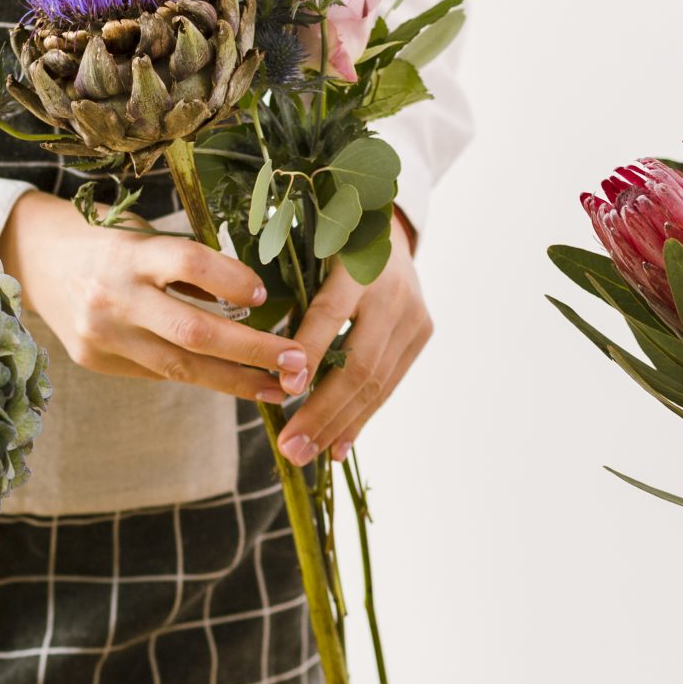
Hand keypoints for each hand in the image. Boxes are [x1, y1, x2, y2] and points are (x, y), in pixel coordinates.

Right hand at [0, 192, 310, 402]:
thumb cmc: (106, 240)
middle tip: (297, 362)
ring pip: (180, 367)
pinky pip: (158, 373)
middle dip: (253, 350)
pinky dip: (199, 376)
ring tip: (279, 389)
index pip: (188, 263)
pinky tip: (234, 381)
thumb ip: (188, 265)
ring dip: (236, 380)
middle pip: (194, 330)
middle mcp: (113, 296)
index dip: (233, 280)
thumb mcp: (144, 235)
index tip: (264, 297)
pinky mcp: (96, 361)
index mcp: (128, 252)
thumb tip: (251, 299)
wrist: (34, 259)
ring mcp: (102, 335)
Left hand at [276, 216, 429, 467]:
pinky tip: (336, 446)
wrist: (388, 229)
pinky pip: (388, 385)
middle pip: (358, 364)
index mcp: (356, 264)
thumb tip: (260, 360)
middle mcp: (392, 292)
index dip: (309, 353)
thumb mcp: (307, 252)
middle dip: (321, 412)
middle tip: (291, 448)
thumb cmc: (329, 243)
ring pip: (375, 383)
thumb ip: (290, 295)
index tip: (285, 390)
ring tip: (306, 454)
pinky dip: (360, 418)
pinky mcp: (422, 333)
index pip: (330, 314)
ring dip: (338, 425)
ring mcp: (413, 315)